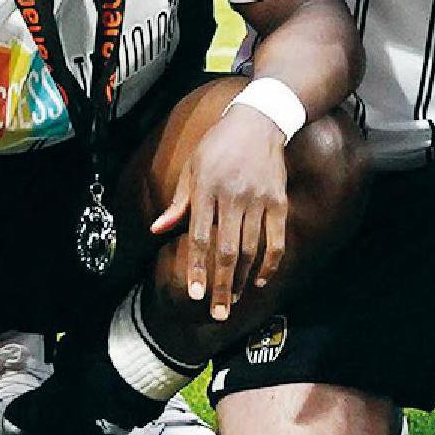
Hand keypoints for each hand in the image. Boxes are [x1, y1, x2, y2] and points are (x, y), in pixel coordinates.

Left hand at [152, 103, 292, 317]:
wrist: (259, 121)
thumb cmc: (218, 145)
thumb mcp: (193, 167)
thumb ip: (178, 203)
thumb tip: (156, 230)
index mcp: (206, 188)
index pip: (199, 236)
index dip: (196, 267)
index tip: (195, 294)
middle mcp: (232, 196)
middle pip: (227, 251)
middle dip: (222, 285)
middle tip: (218, 313)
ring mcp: (258, 199)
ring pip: (250, 249)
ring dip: (243, 279)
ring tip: (234, 300)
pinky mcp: (278, 201)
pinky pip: (276, 239)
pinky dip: (271, 263)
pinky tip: (262, 280)